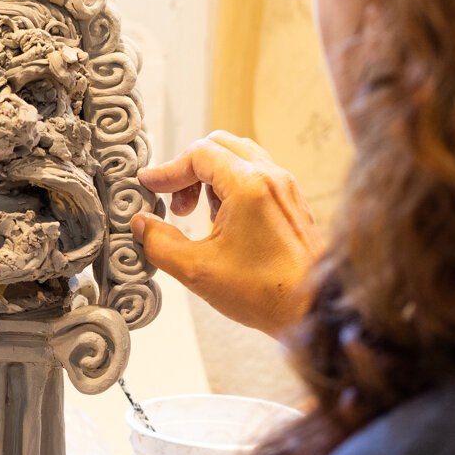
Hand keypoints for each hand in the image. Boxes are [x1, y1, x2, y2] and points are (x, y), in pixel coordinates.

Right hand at [134, 131, 322, 336]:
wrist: (313, 308)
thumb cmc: (263, 291)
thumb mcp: (197, 270)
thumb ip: (160, 243)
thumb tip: (142, 224)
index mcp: (248, 186)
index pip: (198, 154)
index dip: (168, 170)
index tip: (149, 186)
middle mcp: (271, 177)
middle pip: (220, 145)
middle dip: (189, 169)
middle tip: (174, 202)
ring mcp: (285, 187)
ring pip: (239, 158)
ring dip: (210, 177)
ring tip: (198, 214)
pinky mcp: (292, 202)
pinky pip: (257, 175)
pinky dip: (232, 186)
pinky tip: (223, 221)